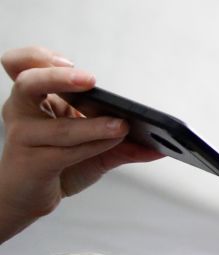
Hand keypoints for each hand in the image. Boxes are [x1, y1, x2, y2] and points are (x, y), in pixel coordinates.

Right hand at [0, 46, 162, 242]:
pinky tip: (113, 142)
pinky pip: (64, 153)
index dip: (37, 56)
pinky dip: (93, 146)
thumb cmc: (55, 163)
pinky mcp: (30, 163)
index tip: (67, 61)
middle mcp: (21, 111)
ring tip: (122, 125)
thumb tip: (162, 145)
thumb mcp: (93, 149)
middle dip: (59, 77)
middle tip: (91, 80)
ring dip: (95, 126)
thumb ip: (123, 145)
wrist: (26, 198)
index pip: (21, 63)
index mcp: (33, 97)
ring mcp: (22, 137)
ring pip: (59, 127)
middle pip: (28, 82)